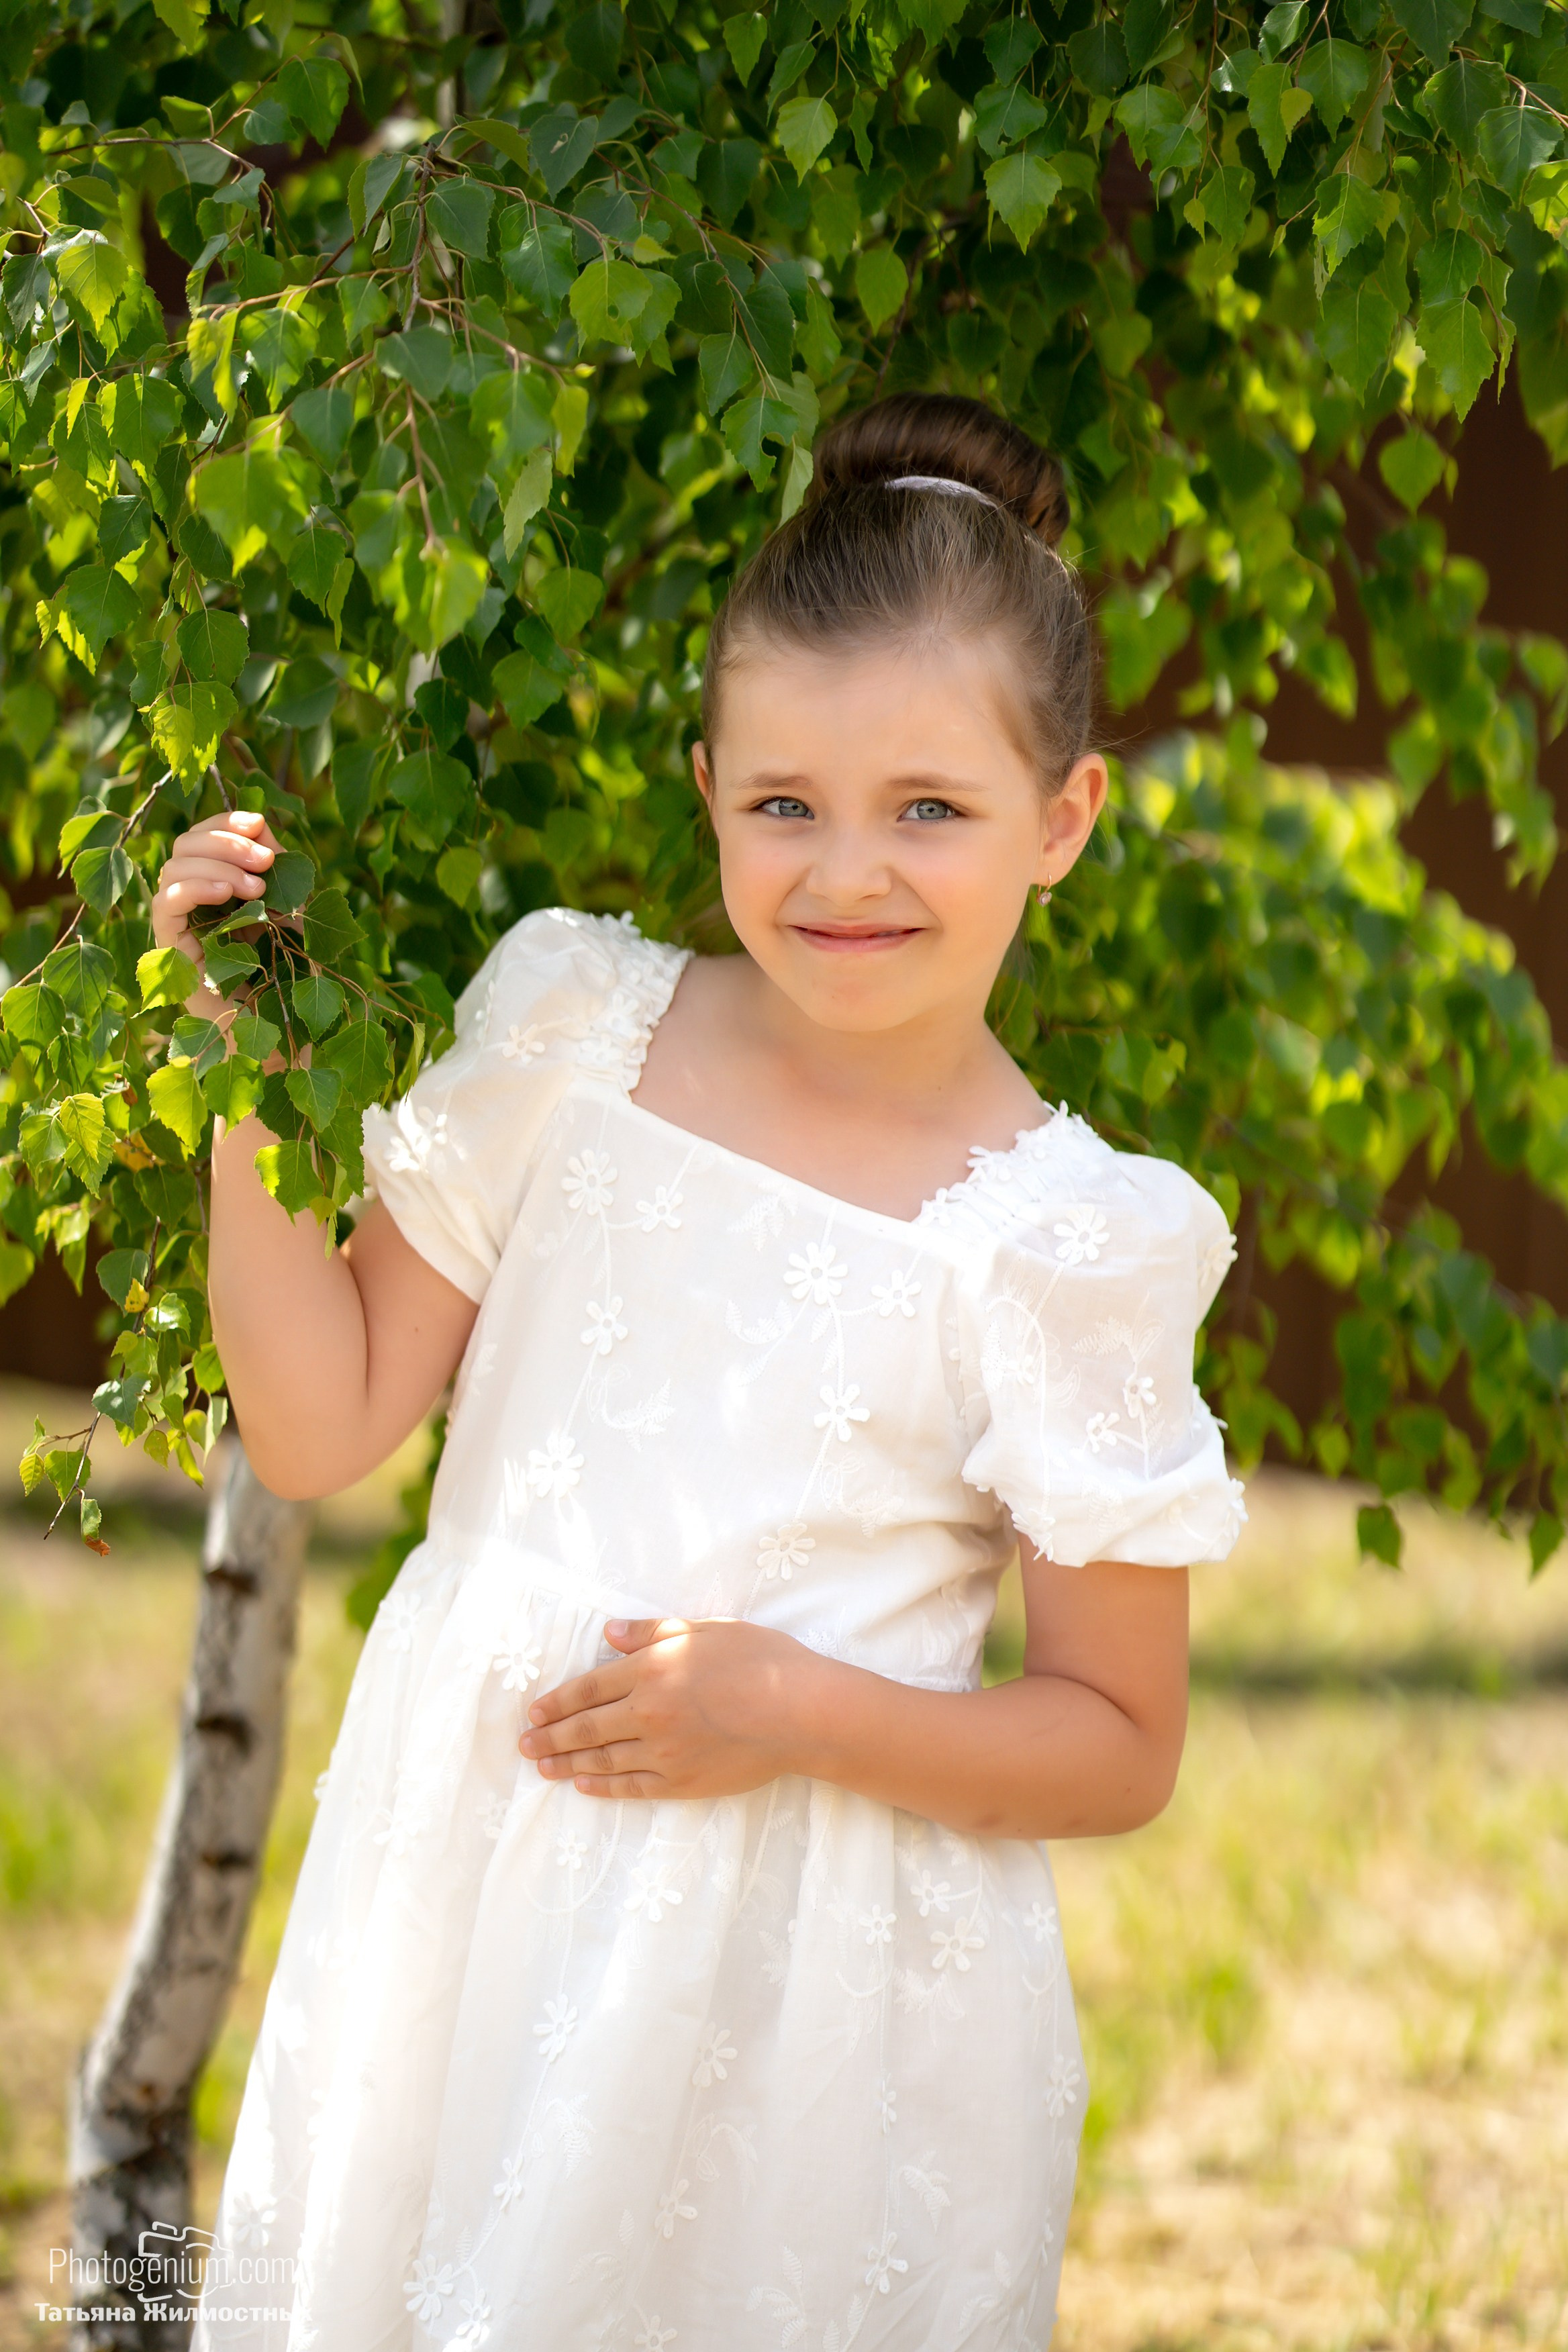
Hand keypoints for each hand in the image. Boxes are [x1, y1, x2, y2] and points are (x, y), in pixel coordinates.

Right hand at [151, 807, 279, 1017]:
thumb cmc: (287, 969)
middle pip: (186, 843)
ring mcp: (176, 921)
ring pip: (173, 867)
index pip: (205, 834)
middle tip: (266, 861)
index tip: (259, 823)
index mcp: (215, 882)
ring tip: (257, 887)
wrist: (276, 1026)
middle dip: (227, 842)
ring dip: (217, 864)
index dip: (227, 821)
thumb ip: (274, 869)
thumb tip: (260, 829)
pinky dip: (195, 886)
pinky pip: (166, 903)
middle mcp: (190, 897)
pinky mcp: (169, 947)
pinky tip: (228, 893)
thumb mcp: (287, 907)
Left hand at [518, 1615, 826, 1799]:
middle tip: (524, 1745)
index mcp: (652, 1669)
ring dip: (567, 1763)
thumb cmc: (761, 1660)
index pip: (590, 1687)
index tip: (534, 1712)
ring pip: (603, 1759)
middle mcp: (648, 1712)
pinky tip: (585, 1784)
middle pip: (587, 1728)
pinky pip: (632, 1786)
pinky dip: (604, 1786)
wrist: (801, 1712)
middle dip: (551, 1736)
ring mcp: (663, 1752)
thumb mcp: (707, 1630)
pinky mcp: (681, 1782)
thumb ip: (654, 1632)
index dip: (558, 1701)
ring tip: (542, 1767)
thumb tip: (610, 1633)